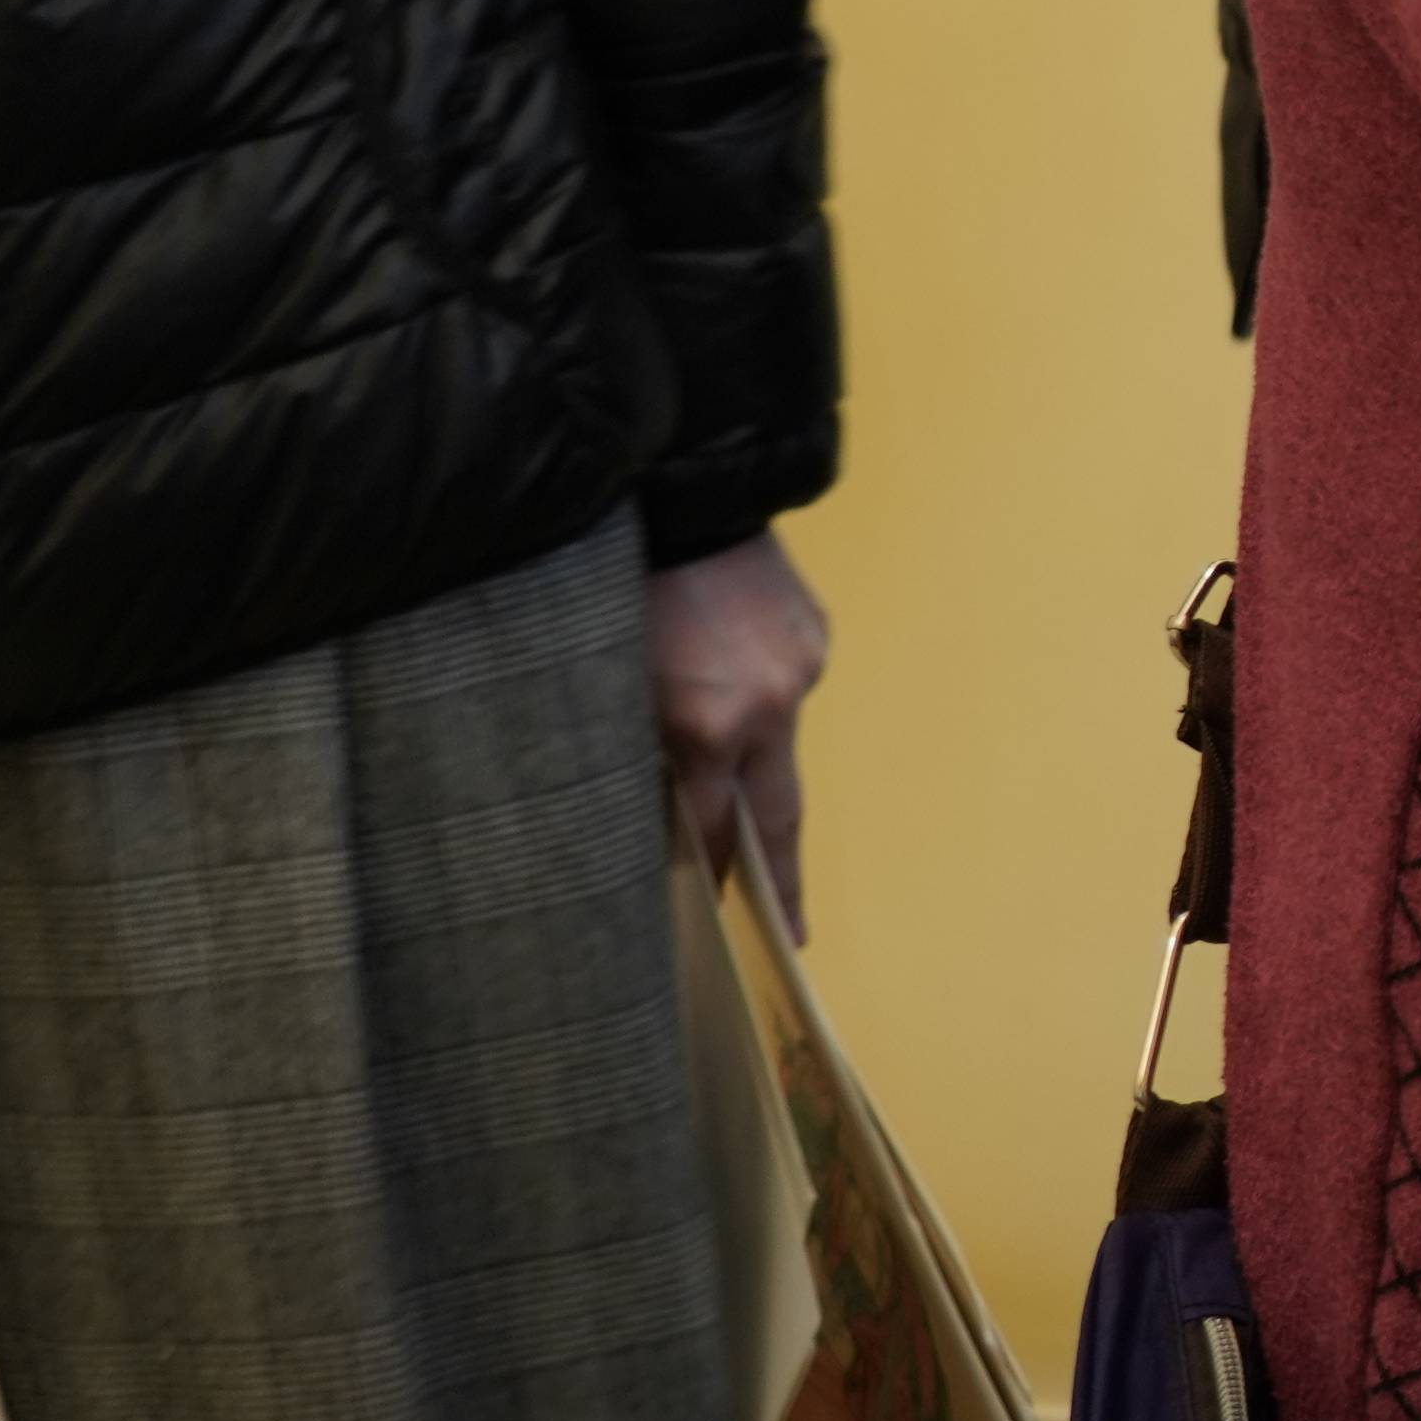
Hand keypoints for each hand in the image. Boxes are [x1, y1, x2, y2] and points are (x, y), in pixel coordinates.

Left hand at [653, 530, 829, 933]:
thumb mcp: (606, 680)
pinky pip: (788, 685)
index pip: (714, 828)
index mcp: (711, 726)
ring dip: (752, 754)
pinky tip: (727, 667)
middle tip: (796, 931)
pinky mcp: (814, 634)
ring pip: (778, 739)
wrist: (687, 490)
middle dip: (780, 876)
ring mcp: (801, 669)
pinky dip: (761, 694)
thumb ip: (634, 748)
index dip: (714, 874)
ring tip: (720, 737)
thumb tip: (649, 802)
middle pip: (779, 816)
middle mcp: (770, 707)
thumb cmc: (617, 586)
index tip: (718, 917)